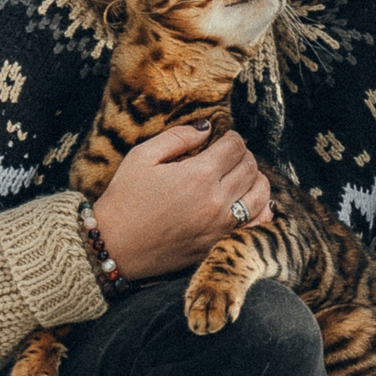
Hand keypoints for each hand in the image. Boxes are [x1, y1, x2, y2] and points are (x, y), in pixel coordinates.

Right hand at [92, 122, 271, 280]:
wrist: (114, 247)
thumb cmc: (124, 200)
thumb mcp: (142, 157)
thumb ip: (178, 138)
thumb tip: (206, 128)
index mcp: (198, 175)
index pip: (235, 146)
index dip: (231, 137)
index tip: (223, 138)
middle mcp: (216, 200)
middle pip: (250, 168)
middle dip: (243, 156)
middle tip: (230, 155)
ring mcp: (221, 225)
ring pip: (260, 195)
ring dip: (255, 180)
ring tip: (241, 175)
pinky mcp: (219, 243)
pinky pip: (255, 224)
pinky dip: (261, 210)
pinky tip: (251, 202)